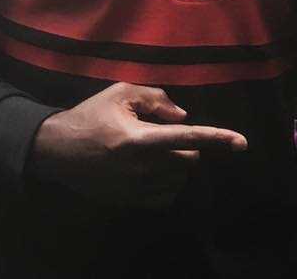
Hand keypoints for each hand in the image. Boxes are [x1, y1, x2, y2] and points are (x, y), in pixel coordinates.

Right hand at [27, 82, 246, 206]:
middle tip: (163, 133)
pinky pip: (166, 195)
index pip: (188, 138)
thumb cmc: (90, 115)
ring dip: (177, 162)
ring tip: (154, 149)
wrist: (54, 150)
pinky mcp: (129, 203)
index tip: (242, 143)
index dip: (217, 139)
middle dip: (187, 145)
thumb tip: (183, 117)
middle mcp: (139, 169)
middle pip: (188, 159)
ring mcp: (134, 190)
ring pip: (179, 178)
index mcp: (138, 139)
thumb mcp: (121, 92)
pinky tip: (152, 167)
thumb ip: (157, 99)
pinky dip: (169, 180)